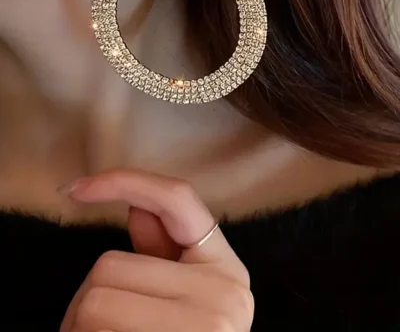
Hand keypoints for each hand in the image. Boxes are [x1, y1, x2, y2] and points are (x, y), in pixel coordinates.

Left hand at [59, 168, 253, 331]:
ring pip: (93, 302)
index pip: (178, 200)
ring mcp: (205, 328)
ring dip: (79, 328)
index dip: (126, 181)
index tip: (75, 187)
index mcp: (225, 266)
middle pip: (109, 266)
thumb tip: (136, 209)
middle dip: (90, 297)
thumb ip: (163, 255)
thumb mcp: (188, 297)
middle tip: (99, 329)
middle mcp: (225, 291)